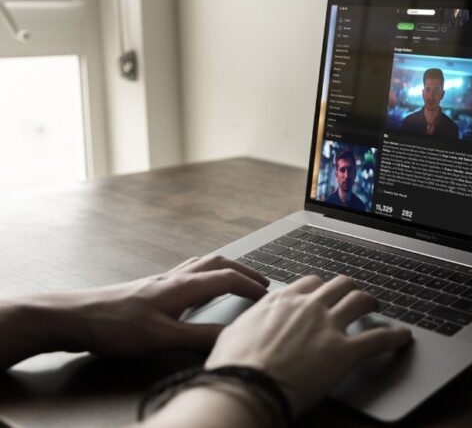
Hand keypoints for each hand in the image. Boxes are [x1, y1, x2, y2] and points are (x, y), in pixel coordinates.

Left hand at [0, 255, 266, 366]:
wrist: (74, 318)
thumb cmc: (114, 326)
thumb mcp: (162, 336)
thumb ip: (200, 336)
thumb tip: (235, 336)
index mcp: (182, 286)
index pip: (228, 278)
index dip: (253, 287)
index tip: (270, 297)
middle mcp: (174, 278)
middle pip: (217, 263)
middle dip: (243, 271)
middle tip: (261, 282)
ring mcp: (161, 282)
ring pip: (201, 266)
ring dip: (224, 270)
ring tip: (237, 280)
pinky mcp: (149, 290)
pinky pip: (186, 274)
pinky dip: (204, 276)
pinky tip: (197, 291)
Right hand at [206, 275, 412, 416]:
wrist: (246, 387)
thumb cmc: (234, 368)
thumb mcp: (234, 335)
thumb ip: (251, 325)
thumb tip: (247, 329)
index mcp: (281, 301)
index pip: (309, 283)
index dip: (321, 288)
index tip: (325, 294)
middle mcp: (307, 306)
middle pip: (339, 285)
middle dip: (349, 289)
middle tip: (355, 296)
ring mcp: (328, 326)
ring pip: (360, 300)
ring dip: (371, 302)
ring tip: (376, 307)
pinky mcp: (344, 351)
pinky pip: (378, 337)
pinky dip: (394, 336)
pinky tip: (403, 336)